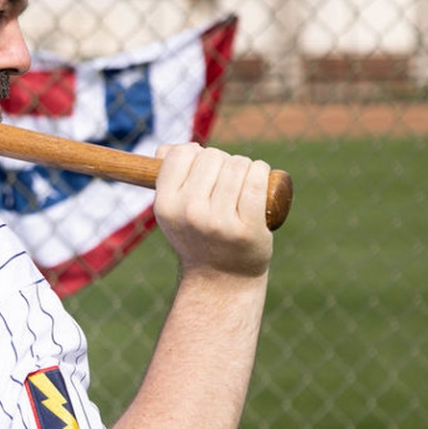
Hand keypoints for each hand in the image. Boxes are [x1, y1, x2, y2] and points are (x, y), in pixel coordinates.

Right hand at [153, 143, 273, 279]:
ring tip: (243, 185)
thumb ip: (166, 177)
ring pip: (238, 164)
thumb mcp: (172, 211)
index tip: (204, 171)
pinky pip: (257, 180)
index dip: (196, 156)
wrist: (221, 278)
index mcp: (165, 204)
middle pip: (213, 156)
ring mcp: (219, 221)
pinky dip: (262, 172)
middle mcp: (190, 212)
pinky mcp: (248, 228)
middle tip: (226, 184)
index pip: (182, 154)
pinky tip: (260, 178)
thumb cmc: (197, 236)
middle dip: (223, 162)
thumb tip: (165, 150)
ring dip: (245, 167)